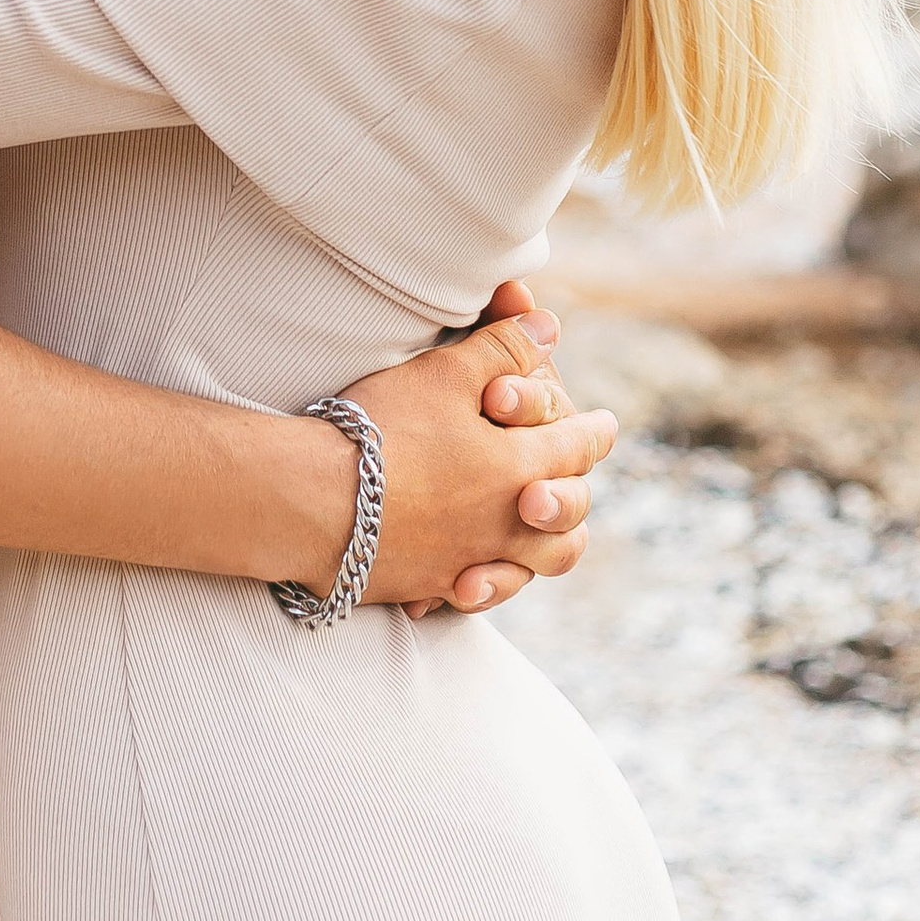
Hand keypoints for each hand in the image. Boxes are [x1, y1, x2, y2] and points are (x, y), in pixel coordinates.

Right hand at [416, 274, 588, 615]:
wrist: (315, 499)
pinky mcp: (427, 585)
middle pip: (568, 522)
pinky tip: (466, 576)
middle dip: (575, 497)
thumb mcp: (447, 371)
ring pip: (530, 569)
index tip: (605, 426)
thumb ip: (505, 348)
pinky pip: (467, 593)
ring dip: (541, 552)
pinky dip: (477, 584)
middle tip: (573, 483)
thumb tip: (550, 327)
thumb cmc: (384, 429)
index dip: (593, 431)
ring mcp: (467, 561)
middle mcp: (506, 524)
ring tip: (537, 536)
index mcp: (521, 469)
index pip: (576, 448)